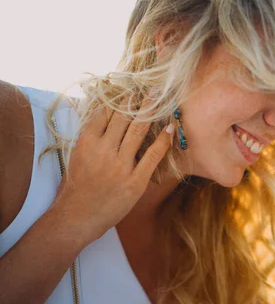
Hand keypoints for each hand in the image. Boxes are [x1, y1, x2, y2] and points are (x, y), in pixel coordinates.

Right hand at [51, 100, 173, 242]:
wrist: (78, 216)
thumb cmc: (77, 187)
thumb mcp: (78, 156)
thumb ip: (92, 137)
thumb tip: (105, 117)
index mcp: (87, 142)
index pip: (105, 114)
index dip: (118, 100)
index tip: (130, 89)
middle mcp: (104, 150)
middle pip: (123, 118)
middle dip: (137, 100)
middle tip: (150, 87)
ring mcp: (120, 165)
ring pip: (138, 131)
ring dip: (150, 112)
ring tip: (159, 98)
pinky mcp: (135, 180)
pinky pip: (153, 155)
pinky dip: (163, 140)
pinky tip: (170, 128)